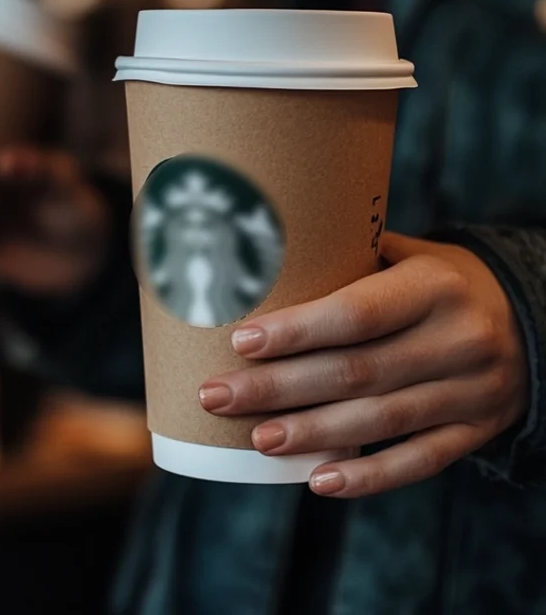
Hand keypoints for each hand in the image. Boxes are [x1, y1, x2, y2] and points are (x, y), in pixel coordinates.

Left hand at [199, 232, 528, 497]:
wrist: (531, 318)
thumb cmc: (440, 279)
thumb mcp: (408, 254)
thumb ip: (347, 255)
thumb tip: (257, 250)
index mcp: (435, 287)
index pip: (357, 314)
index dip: (298, 331)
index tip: (241, 341)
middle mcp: (458, 340)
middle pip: (357, 372)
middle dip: (279, 388)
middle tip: (217, 395)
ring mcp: (471, 392)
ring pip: (381, 420)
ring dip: (312, 434)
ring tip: (256, 438)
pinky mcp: (476, 431)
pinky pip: (420, 461)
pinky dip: (369, 476)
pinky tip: (319, 481)